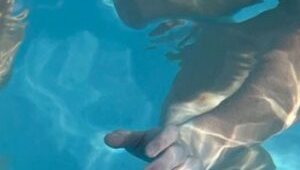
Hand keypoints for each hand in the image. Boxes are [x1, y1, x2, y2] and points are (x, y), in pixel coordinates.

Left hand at [105, 125, 238, 169]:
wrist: (187, 148)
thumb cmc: (157, 145)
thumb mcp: (143, 139)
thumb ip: (126, 138)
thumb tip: (107, 139)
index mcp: (171, 134)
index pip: (169, 133)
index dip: (160, 141)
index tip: (147, 152)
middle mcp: (183, 148)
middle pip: (176, 154)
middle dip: (163, 164)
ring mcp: (192, 162)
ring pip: (188, 168)